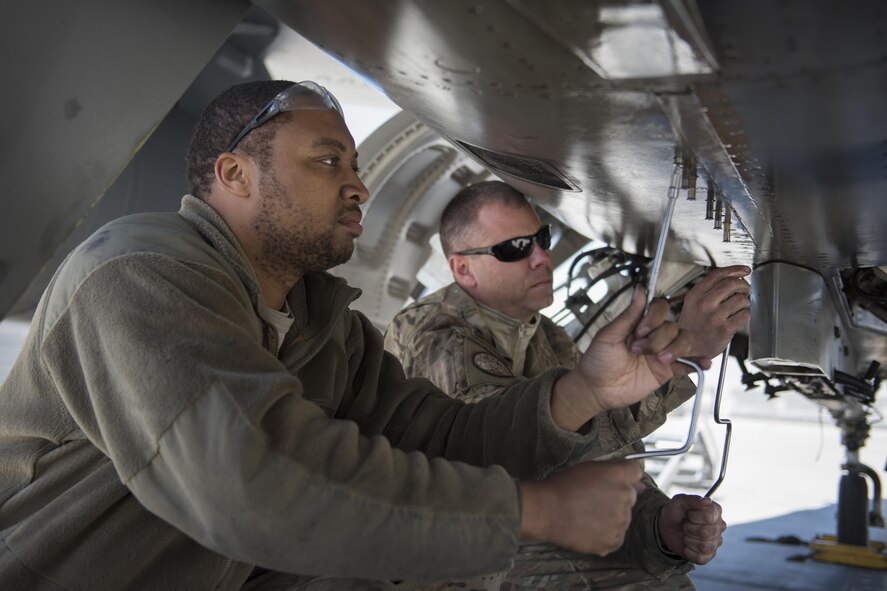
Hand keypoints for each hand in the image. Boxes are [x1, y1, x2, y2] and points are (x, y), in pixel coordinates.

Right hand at [519, 460, 643, 555]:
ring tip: (586, 517)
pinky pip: (615, 537)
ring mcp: (622, 521)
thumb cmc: (562, 486)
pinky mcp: (614, 541)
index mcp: (619, 475)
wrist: (545, 510)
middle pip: (630, 497)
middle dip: (616, 499)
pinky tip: (587, 529)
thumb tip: (636, 483)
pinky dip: (604, 535)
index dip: (624, 478)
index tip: (612, 484)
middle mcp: (626, 496)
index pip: (636, 472)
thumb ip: (612, 471)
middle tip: (593, 502)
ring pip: (622, 518)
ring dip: (610, 518)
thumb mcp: (587, 468)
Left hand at [552, 285, 710, 429]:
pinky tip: (704, 363)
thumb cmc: (598, 360)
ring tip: (661, 360)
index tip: (641, 331)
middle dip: (658, 339)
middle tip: (638, 351)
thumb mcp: (610, 335)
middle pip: (672, 327)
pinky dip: (698, 362)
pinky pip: (687, 364)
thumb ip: (629, 314)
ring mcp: (661, 353)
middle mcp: (654, 336)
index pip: (660, 309)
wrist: (597, 389)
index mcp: (640, 324)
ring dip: (676, 349)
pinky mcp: (666, 371)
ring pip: (683, 342)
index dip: (655, 318)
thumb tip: (640, 288)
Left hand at [658, 494, 725, 563]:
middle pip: (706, 532)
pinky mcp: (709, 555)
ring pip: (704, 546)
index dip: (694, 516)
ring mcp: (716, 542)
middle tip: (685, 525)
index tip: (688, 514)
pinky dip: (689, 552)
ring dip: (688, 540)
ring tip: (686, 534)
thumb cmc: (676, 512)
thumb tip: (707, 501)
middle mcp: (719, 526)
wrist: (666, 527)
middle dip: (689, 528)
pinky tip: (687, 545)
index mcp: (715, 511)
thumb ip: (692, 500)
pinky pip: (701, 558)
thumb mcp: (679, 502)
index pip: (709, 517)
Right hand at [677, 266, 750, 358]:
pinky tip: (738, 317)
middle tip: (745, 289)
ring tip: (740, 307)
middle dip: (744, 285)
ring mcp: (715, 316)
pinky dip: (745, 314)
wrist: (685, 348)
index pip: (719, 274)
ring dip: (745, 302)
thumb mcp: (692, 303)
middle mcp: (705, 303)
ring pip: (741, 299)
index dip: (735, 270)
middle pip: (732, 284)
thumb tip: (733, 278)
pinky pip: (744, 315)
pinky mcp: (725, 329)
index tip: (744, 270)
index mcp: (696, 294)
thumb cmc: (691, 326)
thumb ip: (708, 290)